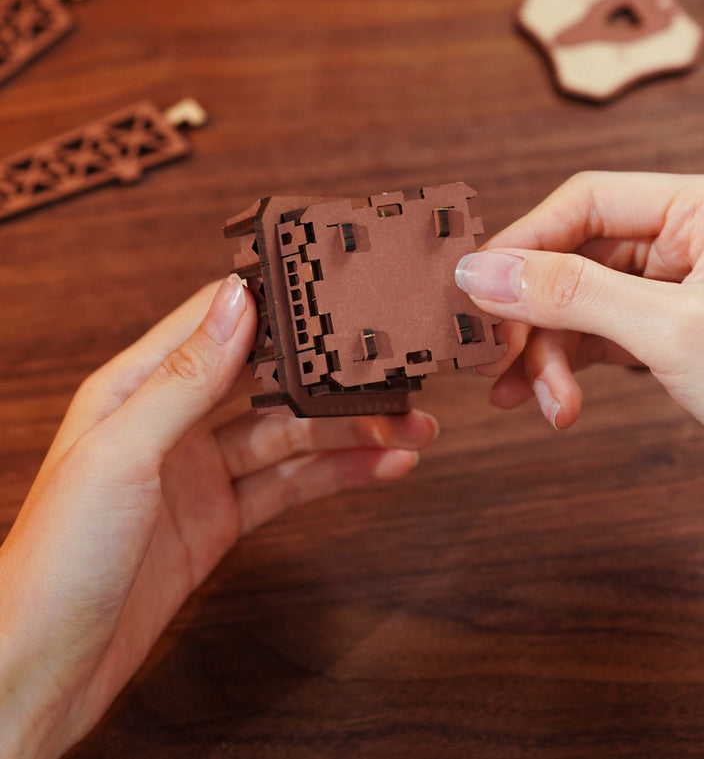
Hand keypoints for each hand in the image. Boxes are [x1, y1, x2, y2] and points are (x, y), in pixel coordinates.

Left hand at [0, 277, 437, 758]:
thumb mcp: (122, 452)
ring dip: (351, 432)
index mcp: (137, 387)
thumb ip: (185, 378)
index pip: (217, 322)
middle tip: (391, 374)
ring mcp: (201, 472)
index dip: (275, 302)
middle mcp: (173, 422)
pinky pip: (291, 486)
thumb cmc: (57, 555)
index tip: (333, 286)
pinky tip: (381, 468)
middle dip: (332, 378)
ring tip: (411, 426)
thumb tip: (237, 301)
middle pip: (269, 382)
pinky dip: (339, 476)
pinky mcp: (222, 520)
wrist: (45, 664)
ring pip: (291, 437)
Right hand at [454, 171, 703, 435]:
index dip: (523, 245)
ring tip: (531, 402)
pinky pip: (601, 337)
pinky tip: (554, 402)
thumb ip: (573, 294)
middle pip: (574, 259)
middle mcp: (689, 238)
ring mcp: (678, 287)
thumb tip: (483, 272)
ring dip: (547, 355)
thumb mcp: (674, 332)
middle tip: (493, 359)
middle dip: (533, 317)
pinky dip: (571, 370)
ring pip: (581, 305)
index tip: (476, 291)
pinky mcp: (670, 330)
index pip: (586, 202)